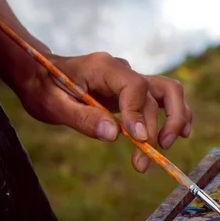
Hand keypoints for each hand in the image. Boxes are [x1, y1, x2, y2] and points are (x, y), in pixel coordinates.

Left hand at [15, 52, 192, 172]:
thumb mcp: (53, 105)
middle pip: (157, 92)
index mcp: (103, 67)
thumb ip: (83, 118)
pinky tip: (178, 135)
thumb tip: (113, 135)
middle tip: (152, 153)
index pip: (134, 86)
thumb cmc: (44, 88)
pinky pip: (164, 99)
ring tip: (166, 146)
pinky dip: (175, 115)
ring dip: (175, 119)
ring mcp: (132, 80)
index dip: (138, 113)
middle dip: (159, 125)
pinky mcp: (136, 93)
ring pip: (169, 92)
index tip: (138, 139)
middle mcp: (124, 70)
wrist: (41, 75)